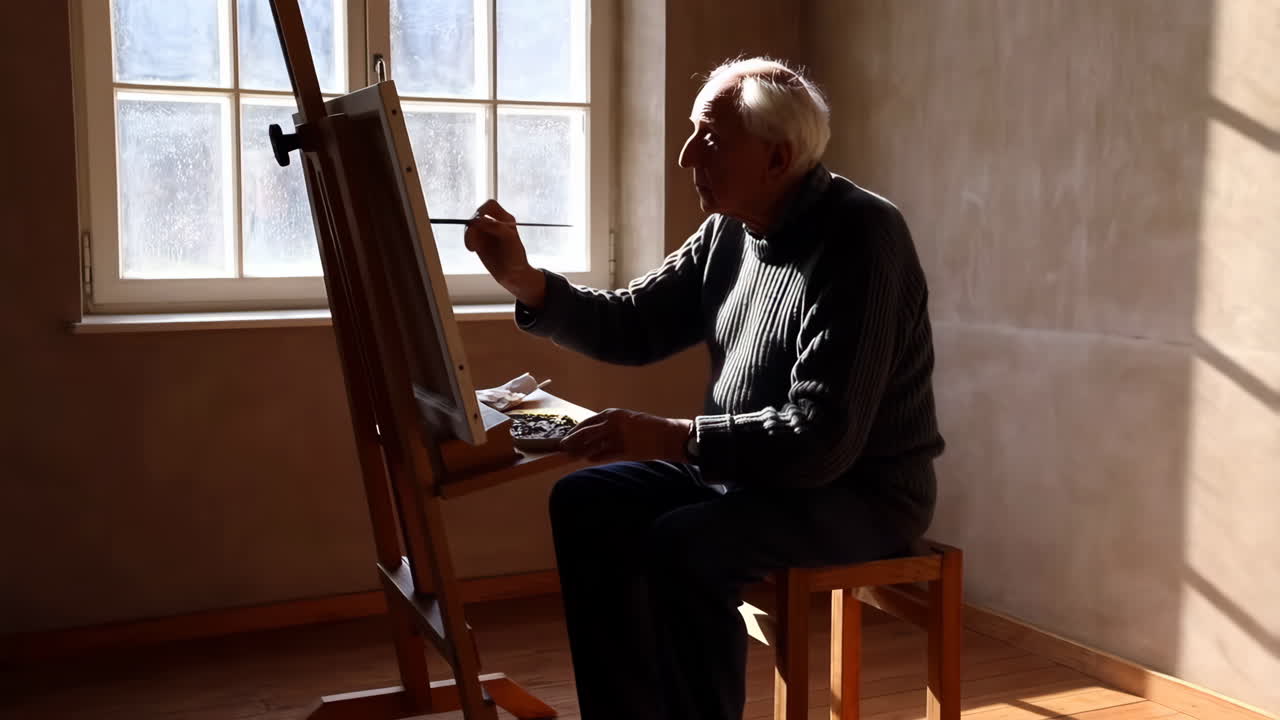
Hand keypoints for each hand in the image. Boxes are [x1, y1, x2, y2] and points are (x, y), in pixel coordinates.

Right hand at [463, 199, 545, 307]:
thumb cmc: (516, 256)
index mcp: (505, 218)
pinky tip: (472, 249)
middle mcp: (495, 223)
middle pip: (477, 215)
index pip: (490, 205)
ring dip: (468, 234)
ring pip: (470, 226)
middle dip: (473, 225)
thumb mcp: (509, 238)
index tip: (478, 220)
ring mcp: (486, 232)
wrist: (512, 274)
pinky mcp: (479, 242)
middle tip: (473, 238)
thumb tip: (478, 220)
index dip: (482, 210)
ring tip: (472, 247)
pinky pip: (469, 236)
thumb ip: (495, 226)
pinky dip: (468, 241)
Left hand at [560, 409, 692, 463]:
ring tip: (572, 455)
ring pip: (594, 444)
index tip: (567, 435)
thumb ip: (611, 426)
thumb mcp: (628, 420)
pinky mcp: (625, 450)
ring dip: (582, 450)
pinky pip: (606, 454)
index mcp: (614, 414)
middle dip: (573, 440)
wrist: (668, 435)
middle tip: (562, 446)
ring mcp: (619, 437)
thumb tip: (594, 435)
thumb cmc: (648, 427)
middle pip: (587, 433)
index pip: (588, 422)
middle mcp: (614, 424)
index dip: (576, 429)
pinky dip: (596, 457)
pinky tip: (589, 459)